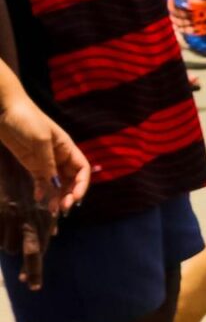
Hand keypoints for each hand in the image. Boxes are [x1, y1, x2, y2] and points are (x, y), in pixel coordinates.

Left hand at [0, 91, 89, 212]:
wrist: (6, 110)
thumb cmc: (27, 119)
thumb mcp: (40, 139)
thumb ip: (48, 163)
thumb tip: (55, 185)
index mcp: (67, 148)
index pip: (82, 169)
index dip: (82, 185)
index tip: (75, 198)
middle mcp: (59, 157)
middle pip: (71, 180)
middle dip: (69, 195)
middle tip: (62, 210)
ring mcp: (45, 162)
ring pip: (56, 184)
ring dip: (56, 197)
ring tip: (51, 210)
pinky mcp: (32, 165)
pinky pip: (41, 182)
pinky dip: (42, 192)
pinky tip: (38, 199)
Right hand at [0, 183, 55, 289]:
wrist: (7, 162)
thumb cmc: (22, 178)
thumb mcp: (37, 195)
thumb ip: (46, 216)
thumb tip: (55, 233)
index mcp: (41, 213)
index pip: (40, 245)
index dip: (35, 267)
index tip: (33, 285)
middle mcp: (30, 217)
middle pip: (32, 251)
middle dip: (31, 271)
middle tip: (30, 286)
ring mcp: (13, 215)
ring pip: (9, 245)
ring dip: (8, 243)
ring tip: (8, 235)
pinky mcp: (1, 211)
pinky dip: (0, 235)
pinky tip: (2, 229)